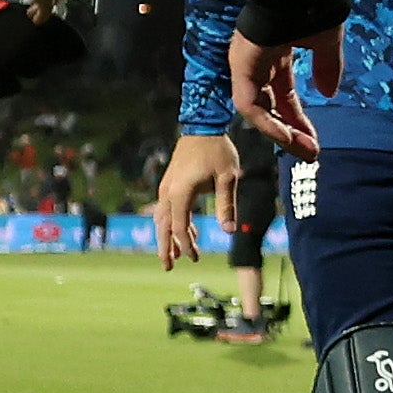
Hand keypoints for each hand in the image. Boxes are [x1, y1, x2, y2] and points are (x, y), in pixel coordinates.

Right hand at [152, 130, 234, 266]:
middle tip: (168, 267)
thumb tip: (229, 231)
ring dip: (168, 237)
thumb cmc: (218, 150)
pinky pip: (168, 209)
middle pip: (163, 226)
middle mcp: (168, 192)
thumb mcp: (228, 178)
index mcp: (181, 192)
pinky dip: (174, 224)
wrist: (203, 125)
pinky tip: (185, 233)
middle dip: (165, 248)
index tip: (195, 258)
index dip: (185, 245)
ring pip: (163, 219)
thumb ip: (227, 205)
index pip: (179, 226)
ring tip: (172, 257)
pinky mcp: (170, 183)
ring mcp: (166, 187)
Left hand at [228, 26, 336, 159]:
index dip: (299, 119)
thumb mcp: (325, 43)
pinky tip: (286, 135)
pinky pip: (249, 104)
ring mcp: (246, 64)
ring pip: (257, 110)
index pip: (284, 95)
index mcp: (276, 53)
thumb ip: (327, 68)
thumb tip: (329, 93)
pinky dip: (267, 122)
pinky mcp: (241, 66)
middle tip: (311, 152)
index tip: (315, 140)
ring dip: (280, 132)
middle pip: (271, 106)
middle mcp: (257, 62)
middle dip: (291, 131)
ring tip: (303, 149)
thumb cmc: (312, 7)